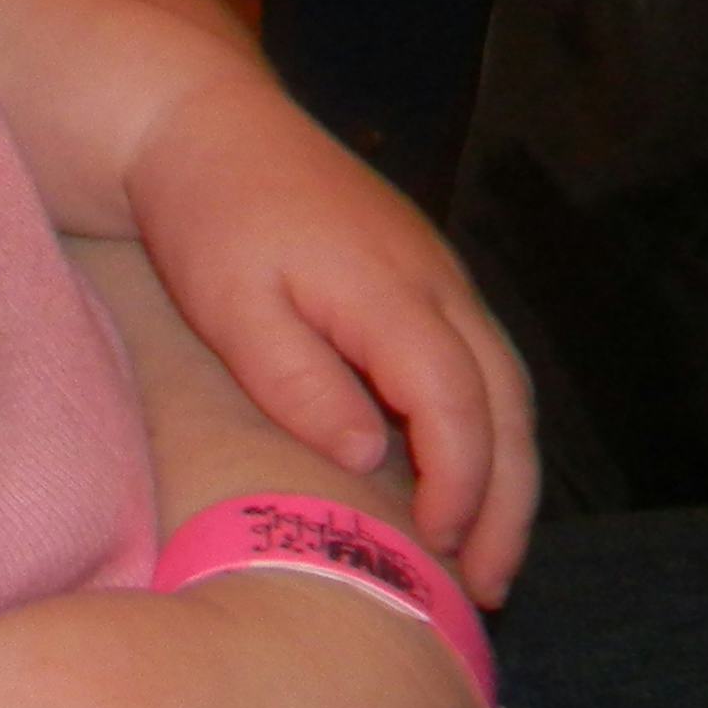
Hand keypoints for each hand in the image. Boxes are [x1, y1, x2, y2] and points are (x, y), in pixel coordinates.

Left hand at [123, 72, 537, 601]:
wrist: (200, 118)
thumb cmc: (205, 212)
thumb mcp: (229, 302)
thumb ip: (297, 377)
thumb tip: (367, 457)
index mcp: (389, 287)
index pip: (456, 400)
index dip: (459, 482)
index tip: (437, 549)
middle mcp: (435, 279)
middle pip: (506, 402)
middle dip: (508, 501)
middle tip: (490, 588)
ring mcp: (437, 271)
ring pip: (506, 384)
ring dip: (507, 471)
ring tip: (485, 557)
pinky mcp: (422, 272)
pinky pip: (478, 361)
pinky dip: (485, 428)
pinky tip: (458, 478)